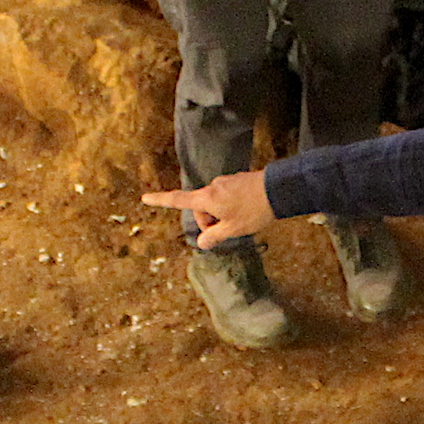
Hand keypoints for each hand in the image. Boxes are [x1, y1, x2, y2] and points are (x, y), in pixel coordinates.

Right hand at [143, 172, 272, 245]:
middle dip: (210, 222)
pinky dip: (230, 208)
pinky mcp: (236, 181)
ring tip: (241, 220)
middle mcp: (212, 187)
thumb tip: (202, 242)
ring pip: (215, 205)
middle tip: (228, 230)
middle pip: (201, 209)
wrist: (278, 190)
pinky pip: (226, 198)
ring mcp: (225, 183)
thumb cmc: (254, 210)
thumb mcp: (233, 230)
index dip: (160, 201)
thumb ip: (214, 237)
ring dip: (222, 216)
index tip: (144, 198)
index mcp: (207, 198)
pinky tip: (247, 211)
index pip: (178, 200)